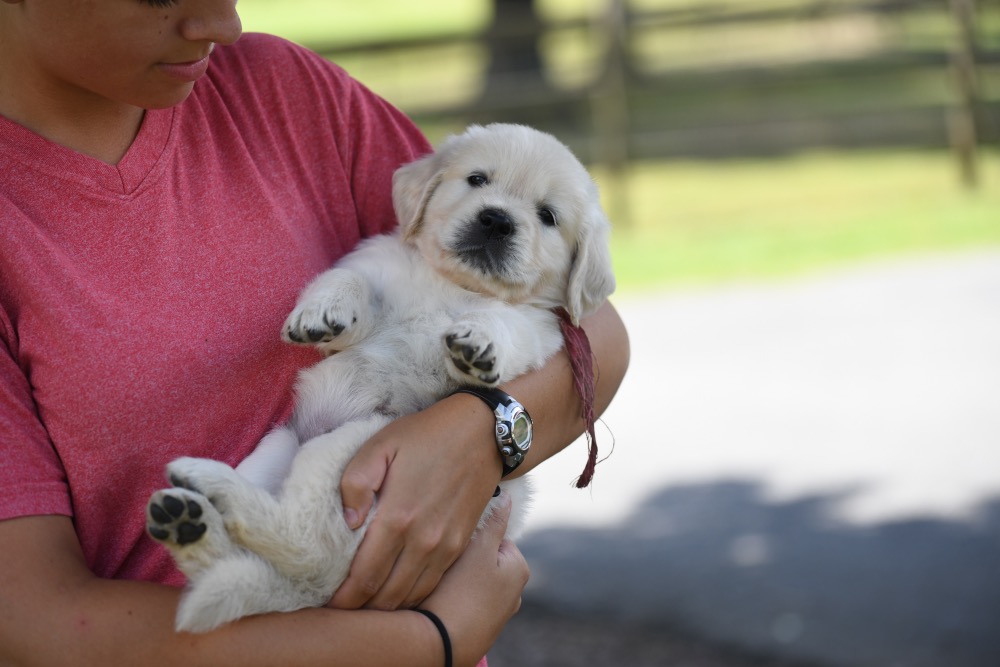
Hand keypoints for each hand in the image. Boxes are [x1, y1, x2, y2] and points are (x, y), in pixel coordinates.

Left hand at [329, 394, 501, 609]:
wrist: (483, 434)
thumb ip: (356, 482)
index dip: (343, 597)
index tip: (327, 604)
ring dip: (386, 608)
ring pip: (410, 596)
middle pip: (386, 595)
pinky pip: (432, 584)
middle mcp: (423, 540)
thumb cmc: (428, 435)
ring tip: (364, 605)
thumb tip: (349, 523)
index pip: (364, 576)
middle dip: (360, 608)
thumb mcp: (382, 445)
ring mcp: (445, 546)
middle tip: (340, 609)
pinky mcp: (461, 545)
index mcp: (398, 517)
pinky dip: (412, 597)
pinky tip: (397, 594)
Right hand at [420, 492, 529, 666]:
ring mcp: (498, 613)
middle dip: (465, 556)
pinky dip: (456, 598)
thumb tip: (509, 498)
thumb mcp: (478, 549)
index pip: (494, 536)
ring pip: (473, 580)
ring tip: (441, 583)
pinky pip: (467, 601)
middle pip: (484, 558)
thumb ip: (494, 522)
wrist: (442, 643)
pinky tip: (442, 601)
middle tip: (446, 563)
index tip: (454, 542)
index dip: (471, 535)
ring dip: (458, 577)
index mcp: (519, 569)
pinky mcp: (481, 627)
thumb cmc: (460, 592)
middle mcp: (515, 593)